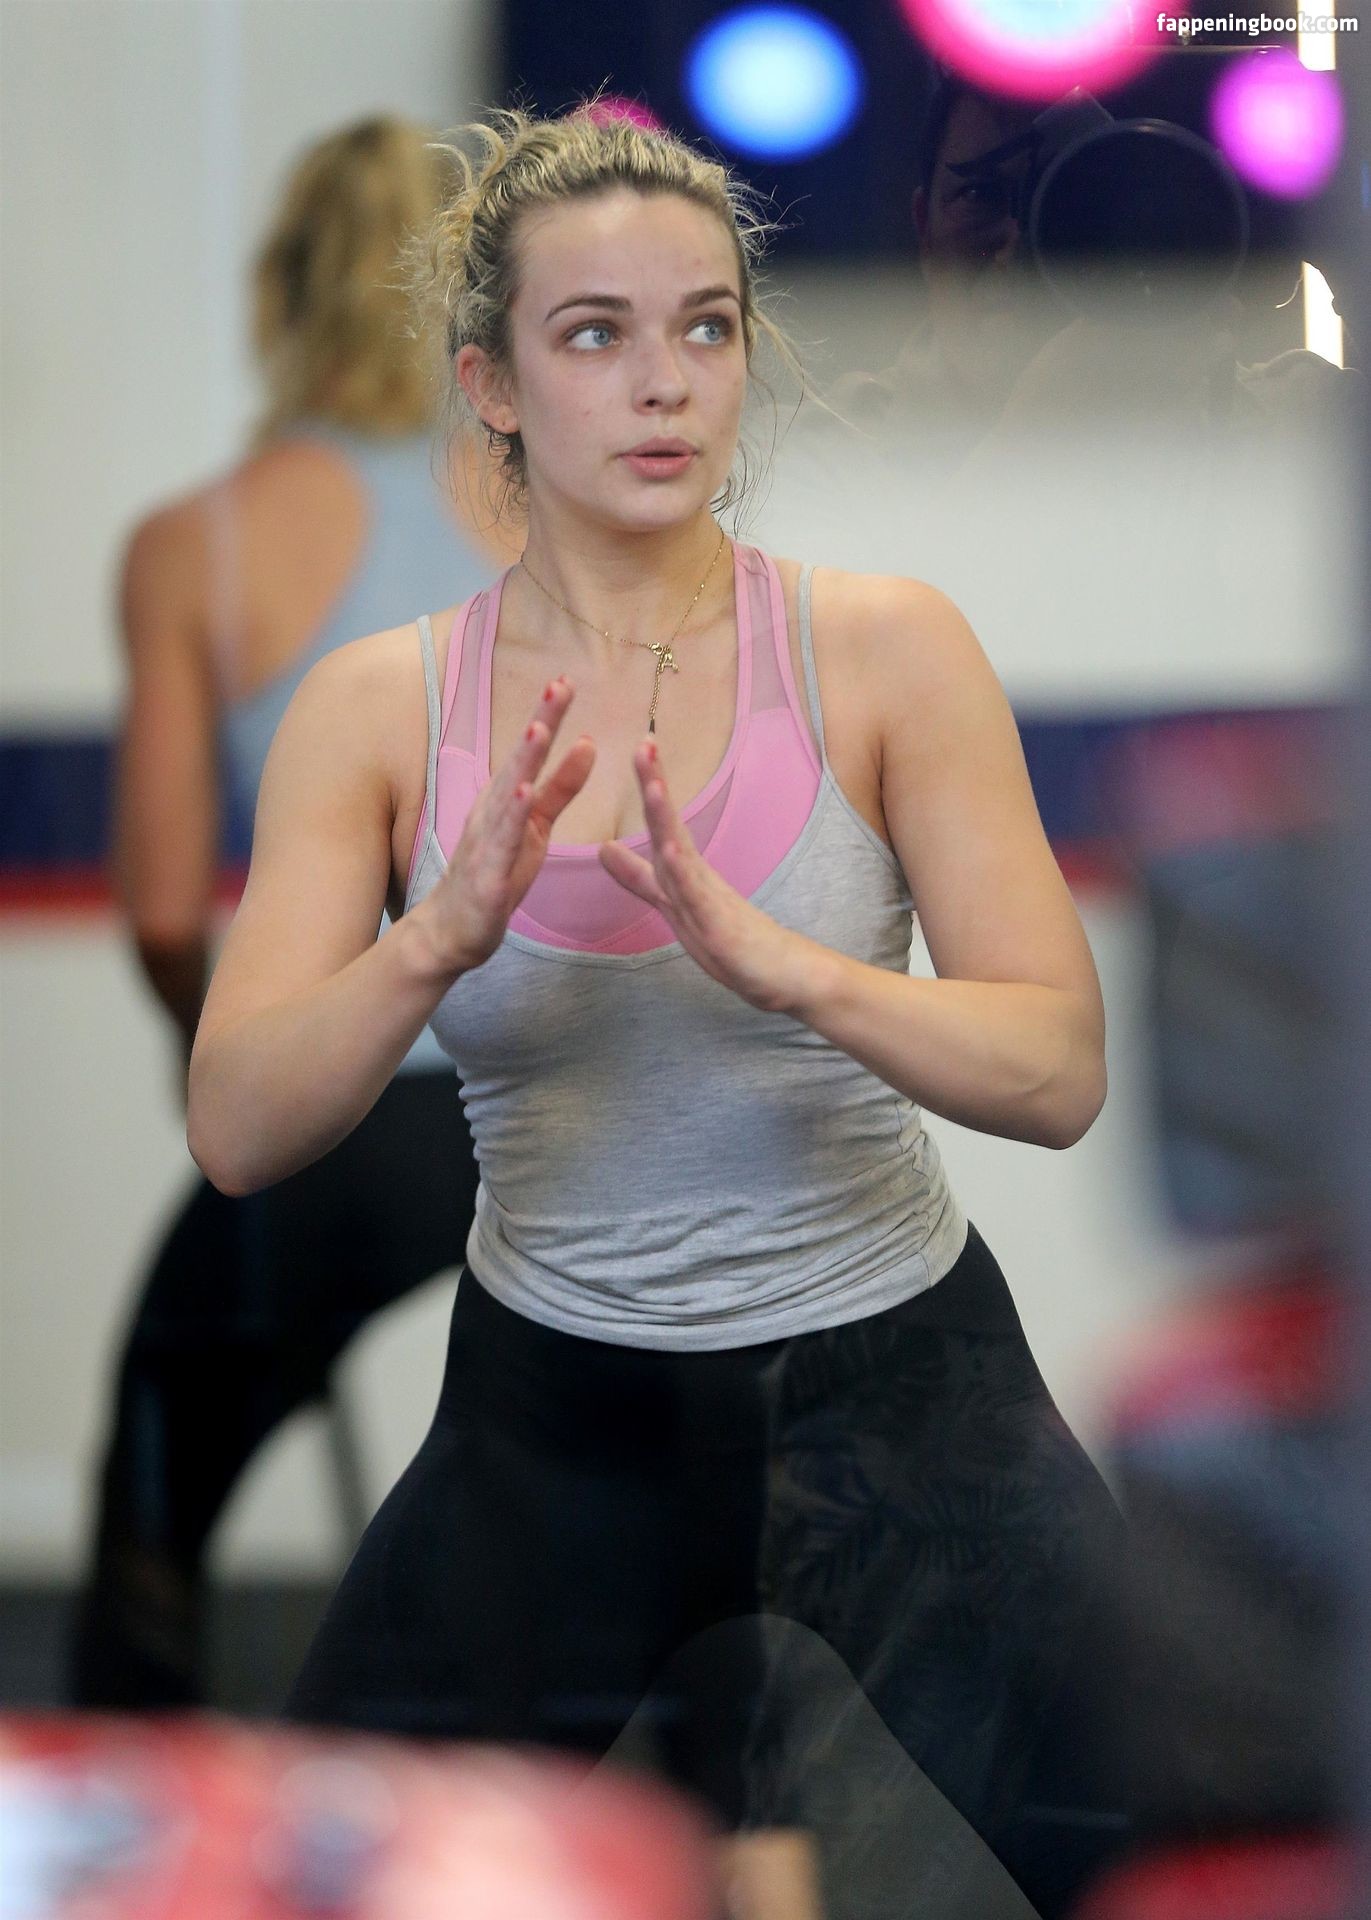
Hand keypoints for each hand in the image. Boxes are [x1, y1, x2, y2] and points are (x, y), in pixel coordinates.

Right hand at [413, 676, 593, 973]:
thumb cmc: (496, 874)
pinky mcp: (487, 877)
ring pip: (508, 797)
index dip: (549, 716)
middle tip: (559, 686)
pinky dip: (511, 820)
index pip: (531, 752)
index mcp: (507, 799)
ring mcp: (487, 843)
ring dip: (522, 762)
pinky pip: (502, 846)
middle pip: (518, 762)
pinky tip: (523, 796)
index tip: (566, 680)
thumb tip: (588, 743)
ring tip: (540, 728)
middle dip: (539, 723)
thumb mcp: (537, 826)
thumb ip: (562, 786)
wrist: (453, 930)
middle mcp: (493, 813)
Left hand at [599, 740, 819, 1015]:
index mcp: (686, 872)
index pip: (662, 823)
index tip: (640, 747)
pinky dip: (683, 873)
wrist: (785, 975)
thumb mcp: (674, 905)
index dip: (650, 786)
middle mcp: (698, 877)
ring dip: (668, 820)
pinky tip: (670, 847)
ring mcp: (710, 900)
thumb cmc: (734, 942)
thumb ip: (640, 877)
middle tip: (645, 745)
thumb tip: (604, 848)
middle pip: (671, 826)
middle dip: (656, 785)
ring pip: (683, 854)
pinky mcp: (719, 927)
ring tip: (654, 784)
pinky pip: (697, 898)